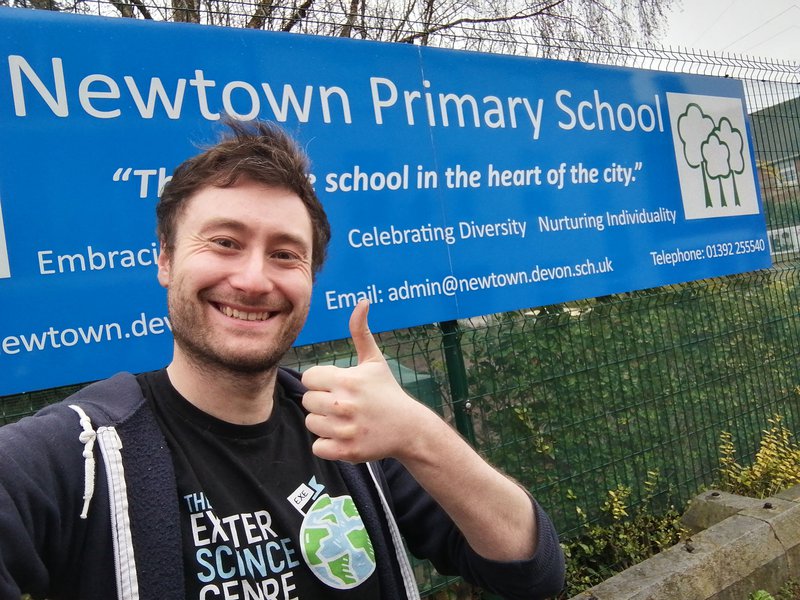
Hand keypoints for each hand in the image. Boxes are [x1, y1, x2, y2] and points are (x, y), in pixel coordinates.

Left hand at [301, 300, 432, 462]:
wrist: (409, 428)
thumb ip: (361, 332)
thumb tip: (361, 302)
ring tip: (344, 419)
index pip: (309, 378)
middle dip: (321, 402)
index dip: (321, 381)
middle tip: (342, 403)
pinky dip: (327, 444)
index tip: (337, 385)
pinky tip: (344, 435)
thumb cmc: (387, 392)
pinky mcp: (347, 451)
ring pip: (311, 423)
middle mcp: (344, 404)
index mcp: (347, 380)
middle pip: (307, 401)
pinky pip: (318, 447)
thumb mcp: (374, 361)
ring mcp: (346, 429)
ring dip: (324, 423)